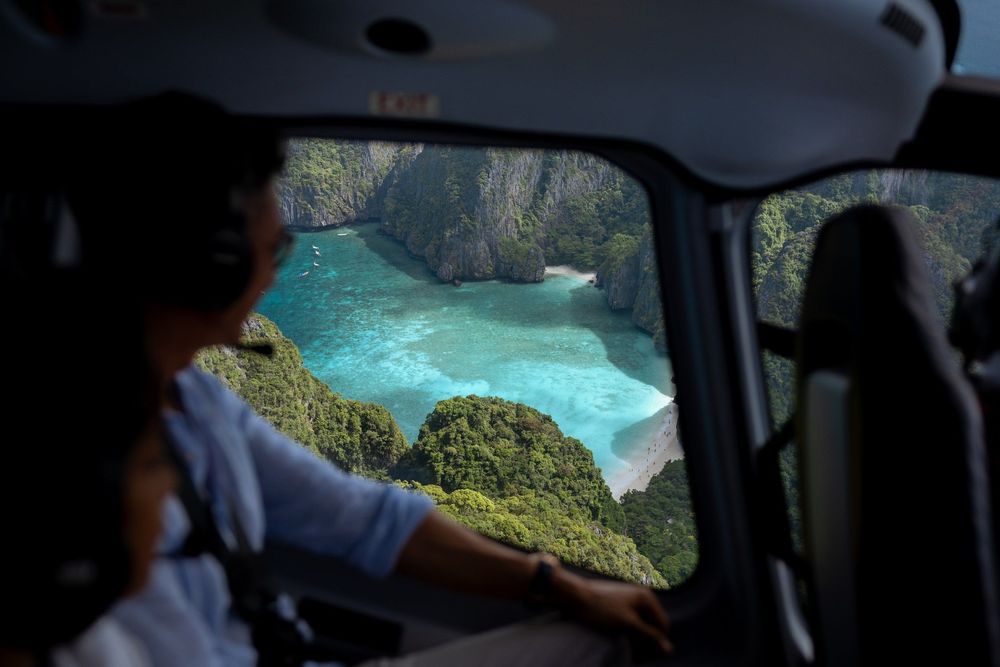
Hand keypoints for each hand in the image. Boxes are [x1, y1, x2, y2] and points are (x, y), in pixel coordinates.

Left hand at [551, 564, 672, 654]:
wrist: (573, 596)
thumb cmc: (601, 609)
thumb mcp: (628, 625)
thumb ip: (649, 636)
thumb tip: (669, 650)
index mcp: (646, 598)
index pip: (662, 626)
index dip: (657, 644)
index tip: (645, 658)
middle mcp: (641, 598)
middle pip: (652, 626)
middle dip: (647, 644)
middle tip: (637, 660)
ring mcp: (629, 601)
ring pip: (641, 627)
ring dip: (638, 643)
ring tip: (632, 658)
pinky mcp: (618, 607)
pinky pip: (630, 623)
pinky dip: (629, 636)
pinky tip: (625, 647)